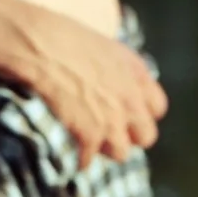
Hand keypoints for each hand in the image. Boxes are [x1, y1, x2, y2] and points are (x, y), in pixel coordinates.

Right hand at [16, 7, 167, 166]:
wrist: (39, 45)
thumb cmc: (60, 37)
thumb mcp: (101, 46)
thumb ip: (117, 69)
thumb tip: (110, 84)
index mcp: (136, 72)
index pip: (158, 107)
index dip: (141, 113)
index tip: (125, 114)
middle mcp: (131, 97)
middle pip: (147, 136)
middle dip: (128, 136)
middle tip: (108, 132)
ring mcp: (113, 118)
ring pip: (121, 153)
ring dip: (104, 149)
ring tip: (89, 143)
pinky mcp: (91, 133)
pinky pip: (89, 159)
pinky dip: (80, 160)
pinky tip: (73, 156)